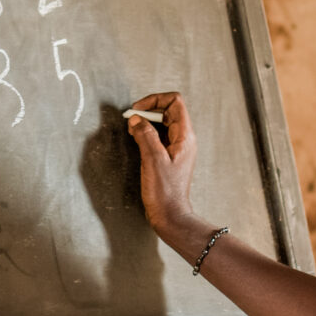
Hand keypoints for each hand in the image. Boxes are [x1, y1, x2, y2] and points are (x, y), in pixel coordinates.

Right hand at [126, 91, 196, 235]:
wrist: (170, 215)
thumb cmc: (165, 191)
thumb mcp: (153, 159)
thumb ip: (145, 135)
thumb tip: (135, 119)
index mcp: (185, 136)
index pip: (174, 102)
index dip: (155, 100)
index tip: (137, 109)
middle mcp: (183, 138)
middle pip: (168, 110)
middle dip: (148, 110)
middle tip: (131, 120)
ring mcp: (177, 147)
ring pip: (162, 122)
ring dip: (146, 122)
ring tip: (132, 130)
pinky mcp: (169, 155)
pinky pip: (159, 135)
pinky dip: (146, 133)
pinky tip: (136, 140)